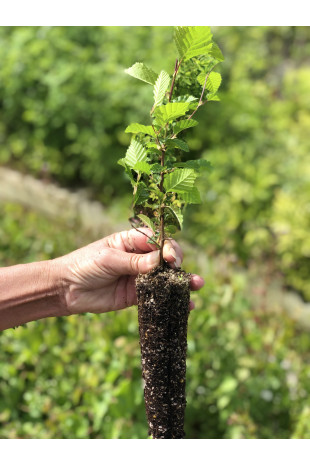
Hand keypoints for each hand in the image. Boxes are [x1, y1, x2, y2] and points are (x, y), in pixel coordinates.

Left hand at [57, 228, 203, 314]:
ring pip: (164, 278)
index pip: (157, 240)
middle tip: (185, 274)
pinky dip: (171, 300)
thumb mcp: (108, 259)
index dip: (168, 247)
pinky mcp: (135, 296)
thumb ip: (134, 262)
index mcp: (131, 241)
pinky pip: (157, 296)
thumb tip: (159, 262)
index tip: (172, 258)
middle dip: (179, 264)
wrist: (65, 289)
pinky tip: (186, 304)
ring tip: (197, 285)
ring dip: (181, 282)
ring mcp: (138, 277)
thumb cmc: (84, 265)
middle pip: (165, 258)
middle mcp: (138, 258)